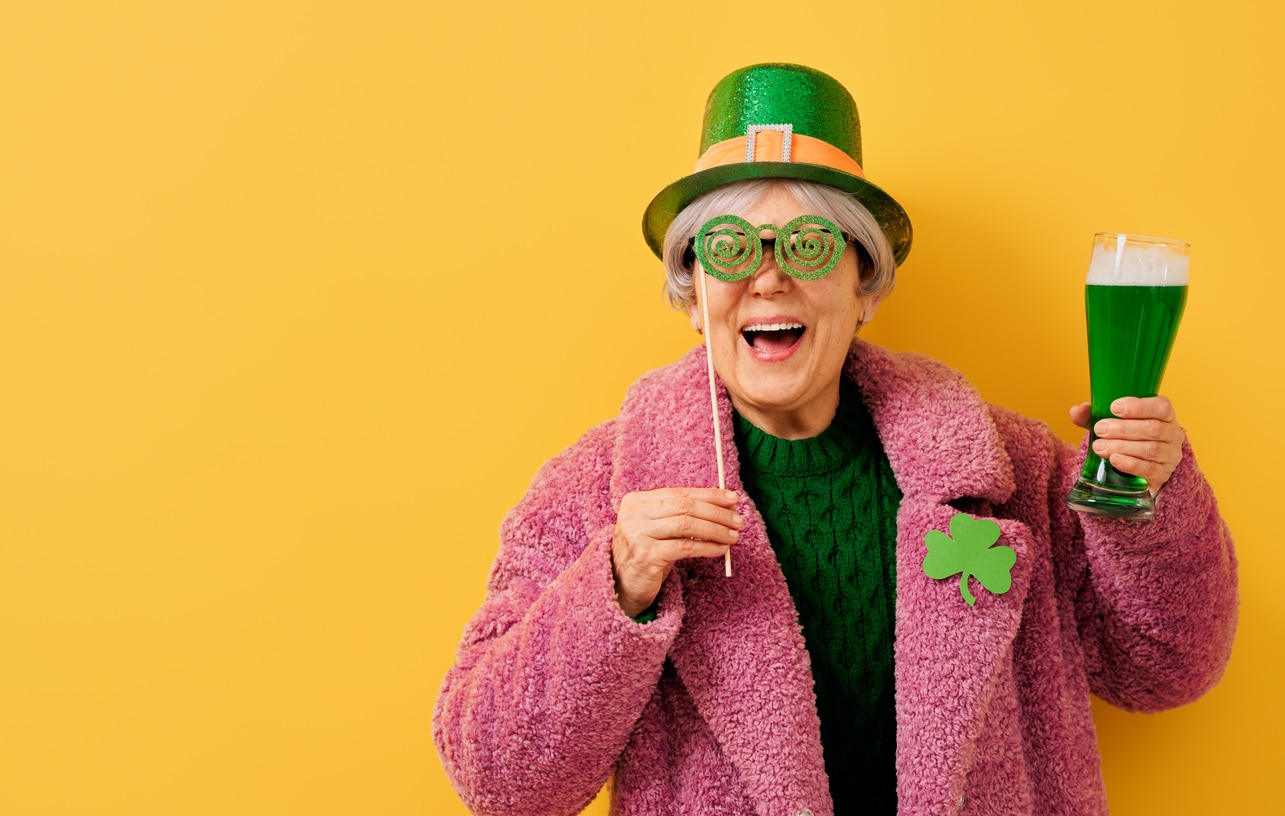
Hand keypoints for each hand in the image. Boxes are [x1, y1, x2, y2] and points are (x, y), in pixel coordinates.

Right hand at [611, 488, 741, 617]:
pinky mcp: (646, 555)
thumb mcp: (659, 527)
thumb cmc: (647, 552)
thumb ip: (682, 514)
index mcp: (637, 501)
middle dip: (716, 512)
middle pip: (685, 506)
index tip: (732, 499)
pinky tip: (720, 549)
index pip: (680, 492)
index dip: (709, 495)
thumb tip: (724, 505)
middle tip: (737, 520)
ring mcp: (638, 534)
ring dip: (715, 530)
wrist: (622, 583)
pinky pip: (684, 548)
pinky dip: (707, 547)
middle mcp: (634, 514)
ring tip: (733, 536)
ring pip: (687, 525)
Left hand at [1070, 396, 1185, 494]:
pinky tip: (1114, 460)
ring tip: (1100, 446)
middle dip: (1123, 429)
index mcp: (1164, 415)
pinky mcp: (1162, 474)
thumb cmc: (1125, 436)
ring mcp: (1170, 456)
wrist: (1138, 467)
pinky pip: (1150, 469)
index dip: (1139, 406)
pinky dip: (1130, 464)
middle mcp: (1172, 434)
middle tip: (1100, 429)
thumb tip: (1076, 410)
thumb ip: (1093, 415)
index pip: (1161, 407)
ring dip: (1122, 446)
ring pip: (1151, 449)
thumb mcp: (1110, 422)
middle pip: (1153, 429)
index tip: (1114, 408)